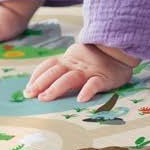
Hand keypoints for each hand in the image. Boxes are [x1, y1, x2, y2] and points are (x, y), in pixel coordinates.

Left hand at [23, 42, 139, 102]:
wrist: (122, 50)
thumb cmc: (98, 59)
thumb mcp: (78, 59)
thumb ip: (64, 68)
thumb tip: (42, 84)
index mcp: (69, 59)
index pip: (49, 65)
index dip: (37, 76)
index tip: (27, 89)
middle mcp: (76, 64)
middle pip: (56, 72)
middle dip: (41, 83)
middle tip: (30, 95)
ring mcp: (89, 70)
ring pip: (71, 78)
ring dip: (56, 88)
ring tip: (45, 97)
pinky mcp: (104, 77)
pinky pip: (95, 84)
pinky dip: (88, 90)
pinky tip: (81, 99)